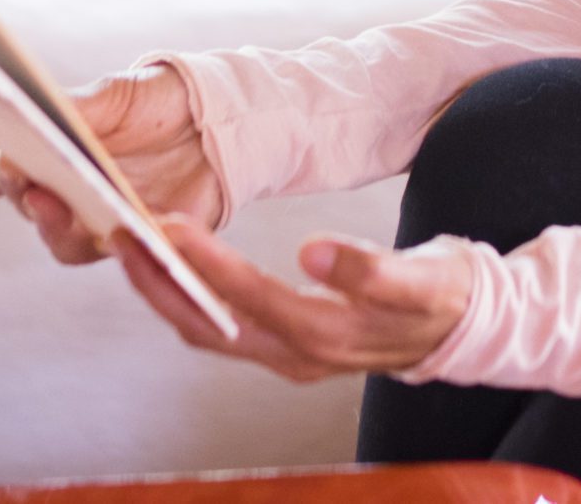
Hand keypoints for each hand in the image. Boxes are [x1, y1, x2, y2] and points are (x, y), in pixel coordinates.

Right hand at [0, 59, 222, 264]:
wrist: (214, 119)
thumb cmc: (154, 103)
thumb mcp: (116, 95)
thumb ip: (77, 107)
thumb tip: (35, 112)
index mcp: (51, 156)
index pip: (3, 170)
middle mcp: (68, 195)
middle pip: (29, 209)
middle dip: (23, 195)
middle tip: (23, 179)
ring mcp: (102, 221)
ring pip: (65, 242)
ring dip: (57, 227)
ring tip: (61, 206)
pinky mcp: (143, 240)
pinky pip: (127, 252)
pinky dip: (121, 240)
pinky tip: (125, 222)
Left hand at [107, 210, 474, 382]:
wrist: (462, 328)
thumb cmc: (444, 297)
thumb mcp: (424, 279)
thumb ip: (372, 269)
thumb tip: (313, 251)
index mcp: (329, 335)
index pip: (251, 298)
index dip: (205, 264)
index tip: (166, 226)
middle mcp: (298, 354)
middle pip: (209, 326)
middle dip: (159, 283)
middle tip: (119, 235)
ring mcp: (287, 355)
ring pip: (207, 330)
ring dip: (164, 291)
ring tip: (131, 247)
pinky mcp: (285, 345)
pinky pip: (220, 326)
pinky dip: (187, 297)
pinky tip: (171, 266)